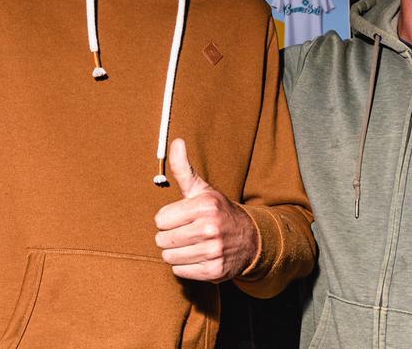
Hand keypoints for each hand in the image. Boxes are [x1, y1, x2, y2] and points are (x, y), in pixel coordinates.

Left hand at [154, 138, 258, 281]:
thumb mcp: (202, 189)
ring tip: (191, 244)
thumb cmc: (218, 212)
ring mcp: (213, 251)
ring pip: (169, 257)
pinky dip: (185, 266)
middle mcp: (210, 228)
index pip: (160, 219)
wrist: (251, 239)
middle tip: (185, 232)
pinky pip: (180, 271)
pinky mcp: (214, 271)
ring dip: (176, 252)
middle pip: (162, 240)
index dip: (168, 219)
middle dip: (169, 237)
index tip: (182, 218)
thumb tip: (176, 141)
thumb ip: (183, 168)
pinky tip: (198, 256)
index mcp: (205, 205)